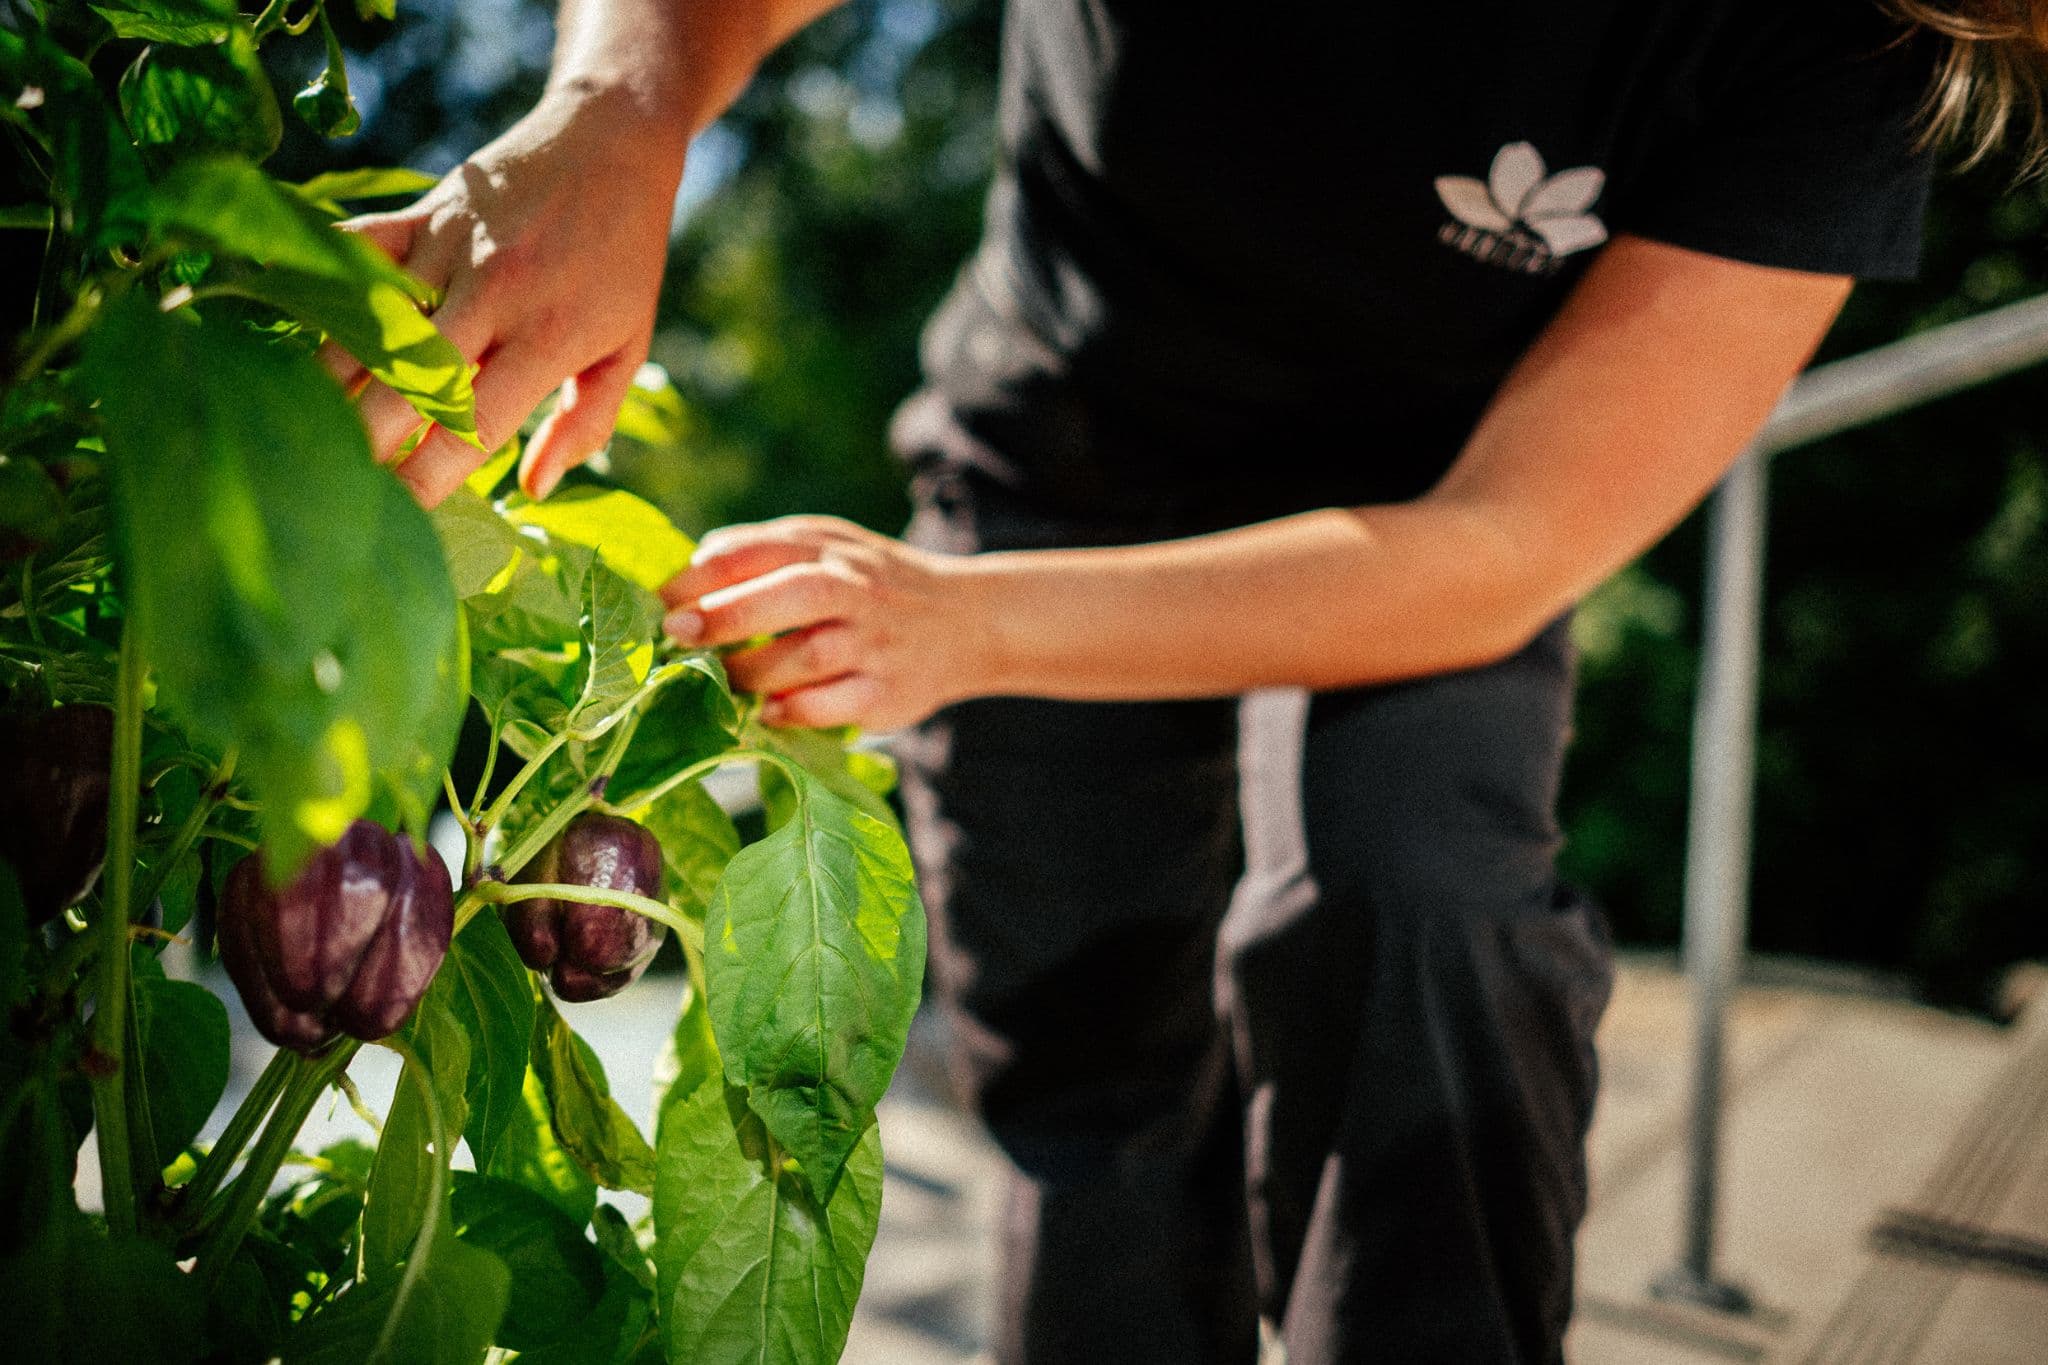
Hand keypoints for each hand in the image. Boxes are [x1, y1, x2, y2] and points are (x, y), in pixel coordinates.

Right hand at [331, 85, 686, 505]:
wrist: (611, 143)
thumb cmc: (622, 261)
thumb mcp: (628, 347)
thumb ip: (585, 424)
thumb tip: (532, 491)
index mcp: (548, 338)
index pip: (473, 426)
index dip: (426, 481)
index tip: (393, 527)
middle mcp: (493, 296)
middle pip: (405, 386)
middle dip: (359, 447)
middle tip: (322, 497)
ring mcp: (447, 251)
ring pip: (363, 328)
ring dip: (322, 387)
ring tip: (290, 438)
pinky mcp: (417, 213)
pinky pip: (350, 254)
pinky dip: (313, 290)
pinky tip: (275, 336)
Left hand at [659, 516, 991, 731]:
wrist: (969, 621)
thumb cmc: (873, 585)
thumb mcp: (828, 546)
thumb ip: (763, 550)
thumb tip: (688, 571)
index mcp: (830, 549)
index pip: (758, 551)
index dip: (700, 576)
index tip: (659, 602)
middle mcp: (856, 590)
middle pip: (789, 595)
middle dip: (725, 615)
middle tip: (677, 635)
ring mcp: (875, 643)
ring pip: (808, 656)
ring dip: (752, 673)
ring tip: (721, 683)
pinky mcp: (889, 694)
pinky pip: (834, 706)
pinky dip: (793, 711)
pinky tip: (767, 713)